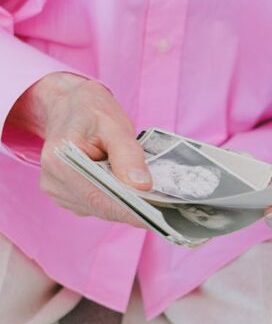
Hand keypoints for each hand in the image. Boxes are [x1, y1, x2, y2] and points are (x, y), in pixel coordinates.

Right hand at [8, 72, 150, 224]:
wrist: (70, 106)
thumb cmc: (91, 111)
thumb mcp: (114, 125)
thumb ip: (128, 155)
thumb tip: (142, 186)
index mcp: (61, 162)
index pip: (99, 198)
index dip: (130, 210)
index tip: (158, 218)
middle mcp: (54, 182)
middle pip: (102, 207)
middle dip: (133, 208)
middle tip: (165, 209)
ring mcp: (60, 192)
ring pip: (102, 210)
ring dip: (127, 206)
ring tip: (150, 198)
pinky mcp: (69, 196)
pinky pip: (99, 206)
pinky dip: (118, 202)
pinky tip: (132, 192)